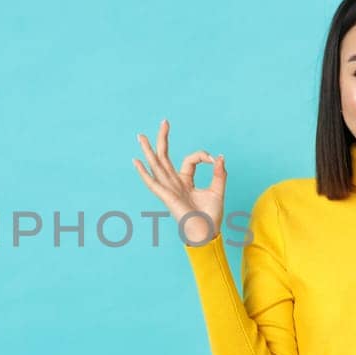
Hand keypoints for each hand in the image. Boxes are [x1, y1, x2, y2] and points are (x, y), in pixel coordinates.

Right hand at [133, 118, 225, 245]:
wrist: (207, 232)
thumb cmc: (211, 216)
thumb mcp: (218, 190)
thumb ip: (219, 173)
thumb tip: (219, 156)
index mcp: (186, 181)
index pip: (190, 160)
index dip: (202, 155)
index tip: (213, 159)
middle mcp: (175, 183)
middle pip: (166, 157)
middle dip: (164, 139)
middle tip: (164, 122)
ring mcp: (169, 189)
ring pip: (157, 165)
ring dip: (149, 150)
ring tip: (141, 136)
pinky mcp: (167, 196)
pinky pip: (153, 183)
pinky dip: (144, 173)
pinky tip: (136, 161)